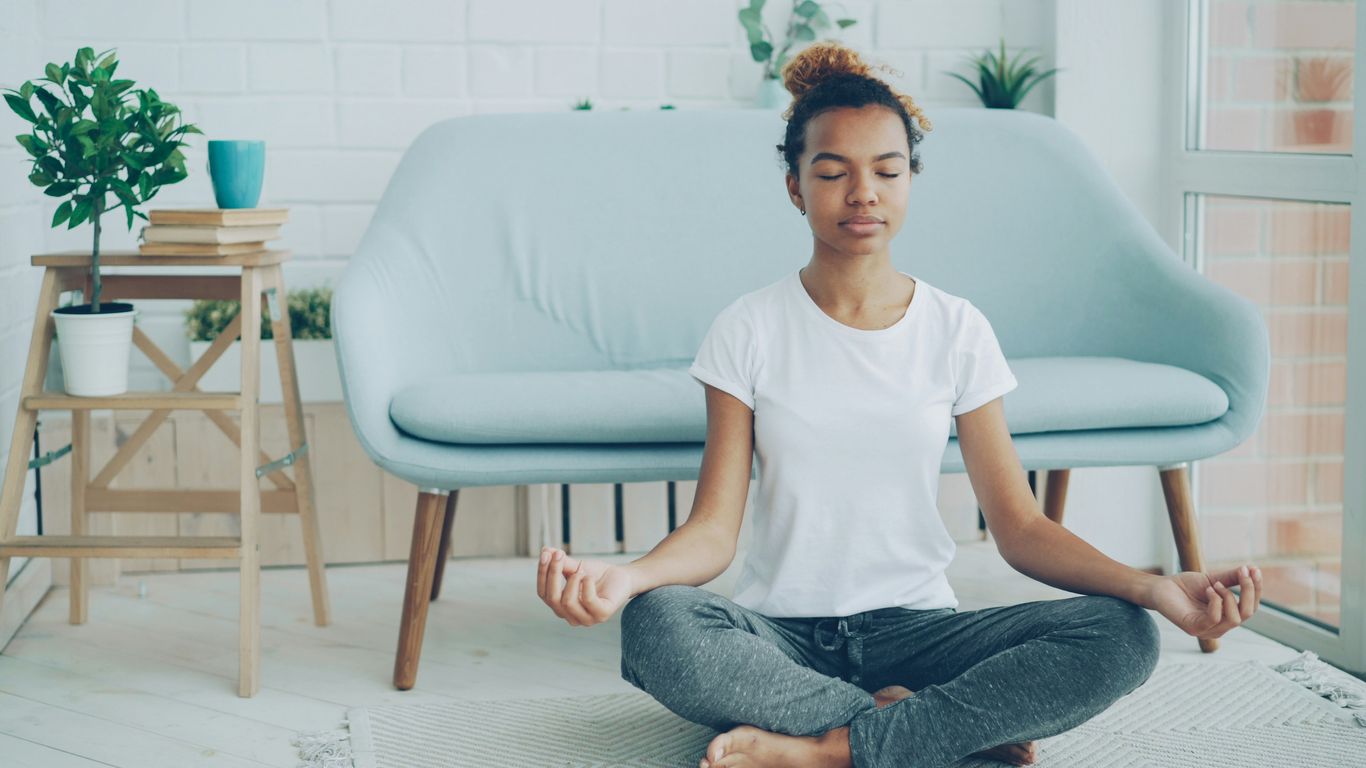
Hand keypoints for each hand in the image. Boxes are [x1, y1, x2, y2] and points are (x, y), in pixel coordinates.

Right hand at [536, 545, 633, 626]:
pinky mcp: (602, 615)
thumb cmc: (596, 574)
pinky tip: (590, 576)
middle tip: (560, 555)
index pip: (543, 594)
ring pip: (567, 602)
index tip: (546, 554)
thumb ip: (560, 563)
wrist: (621, 576)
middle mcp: (571, 616)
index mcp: (560, 607)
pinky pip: (588, 601)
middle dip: (553, 573)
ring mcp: (586, 619)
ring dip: (573, 580)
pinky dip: (587, 585)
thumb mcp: (575, 566)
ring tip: (581, 570)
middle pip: (552, 598)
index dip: (542, 574)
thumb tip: (545, 551)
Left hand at [1147, 563, 1261, 639]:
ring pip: (1234, 619)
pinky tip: (1209, 590)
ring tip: (1216, 584)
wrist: (1160, 587)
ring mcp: (1208, 630)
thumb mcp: (1214, 580)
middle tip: (1243, 572)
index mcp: (1227, 616)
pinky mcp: (1194, 629)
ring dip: (1229, 597)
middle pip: (1247, 613)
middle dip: (1249, 591)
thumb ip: (1232, 578)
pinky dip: (1216, 602)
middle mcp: (1220, 627)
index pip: (1251, 607)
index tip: (1255, 569)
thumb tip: (1252, 568)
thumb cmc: (1186, 586)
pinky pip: (1214, 619)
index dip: (1256, 589)